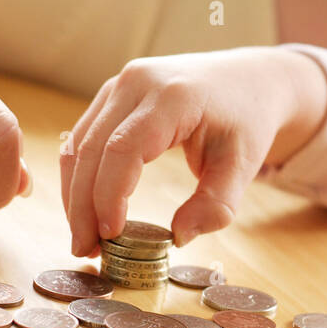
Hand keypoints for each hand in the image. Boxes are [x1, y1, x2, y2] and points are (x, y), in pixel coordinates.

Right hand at [59, 46, 326, 255]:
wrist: (251, 78)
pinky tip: (86, 209)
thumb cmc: (248, 119)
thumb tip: (178, 239)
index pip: (124, 148)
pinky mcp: (113, 93)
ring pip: (79, 143)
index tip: (110, 235)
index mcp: (175, 96)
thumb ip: (217, 204)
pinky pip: (84, 136)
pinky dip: (80, 175)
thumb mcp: (244, 164)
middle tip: (85, 250)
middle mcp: (139, 82)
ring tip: (85, 238)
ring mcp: (121, 83)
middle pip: (92, 148)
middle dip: (82, 205)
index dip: (109, 194)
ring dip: (74, 194)